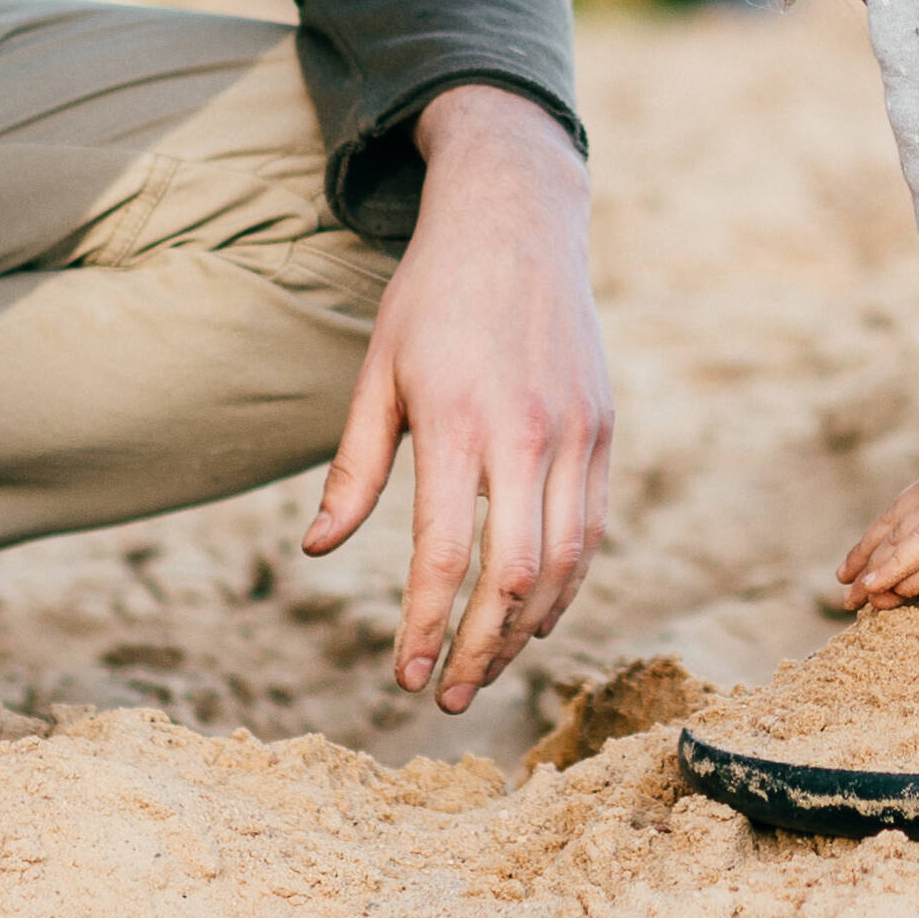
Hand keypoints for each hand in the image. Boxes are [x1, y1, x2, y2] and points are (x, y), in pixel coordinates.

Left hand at [301, 85, 611, 712]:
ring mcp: (577, 432)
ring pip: (569, 563)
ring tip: (490, 666)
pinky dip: (568, 583)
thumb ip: (354, 468)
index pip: (445, 556)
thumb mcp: (376, 373)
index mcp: (459, 423)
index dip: (427, 629)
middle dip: (483, 650)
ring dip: (529, 629)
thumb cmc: (431, 297)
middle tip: (450, 697)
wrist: (516, 220)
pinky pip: (592, 527)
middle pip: (518, 576)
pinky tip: (535, 612)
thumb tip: (315, 550)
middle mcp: (528, 434)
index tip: (405, 678)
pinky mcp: (603, 428)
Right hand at [835, 422, 918, 607]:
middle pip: (907, 527)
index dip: (902, 563)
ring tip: (844, 577)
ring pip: (902, 512)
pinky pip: (911, 500)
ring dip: (873, 545)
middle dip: (876, 565)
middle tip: (847, 603)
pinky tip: (876, 537)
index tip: (873, 590)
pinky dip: (887, 523)